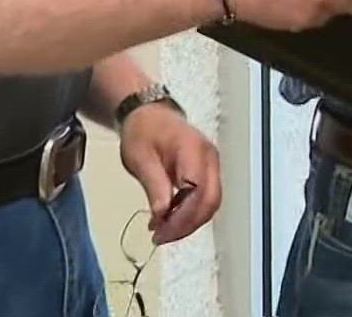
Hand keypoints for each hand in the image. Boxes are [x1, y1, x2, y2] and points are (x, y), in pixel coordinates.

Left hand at [118, 104, 221, 245]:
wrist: (148, 114)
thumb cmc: (142, 132)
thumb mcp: (140, 159)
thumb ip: (154, 186)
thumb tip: (162, 215)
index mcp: (193, 150)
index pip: (198, 191)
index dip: (183, 216)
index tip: (160, 231)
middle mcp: (209, 158)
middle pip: (210, 200)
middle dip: (187, 225)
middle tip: (161, 237)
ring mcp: (211, 164)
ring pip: (210, 203)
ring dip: (189, 222)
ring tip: (162, 232)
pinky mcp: (207, 171)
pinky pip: (205, 198)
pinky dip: (189, 213)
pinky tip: (169, 220)